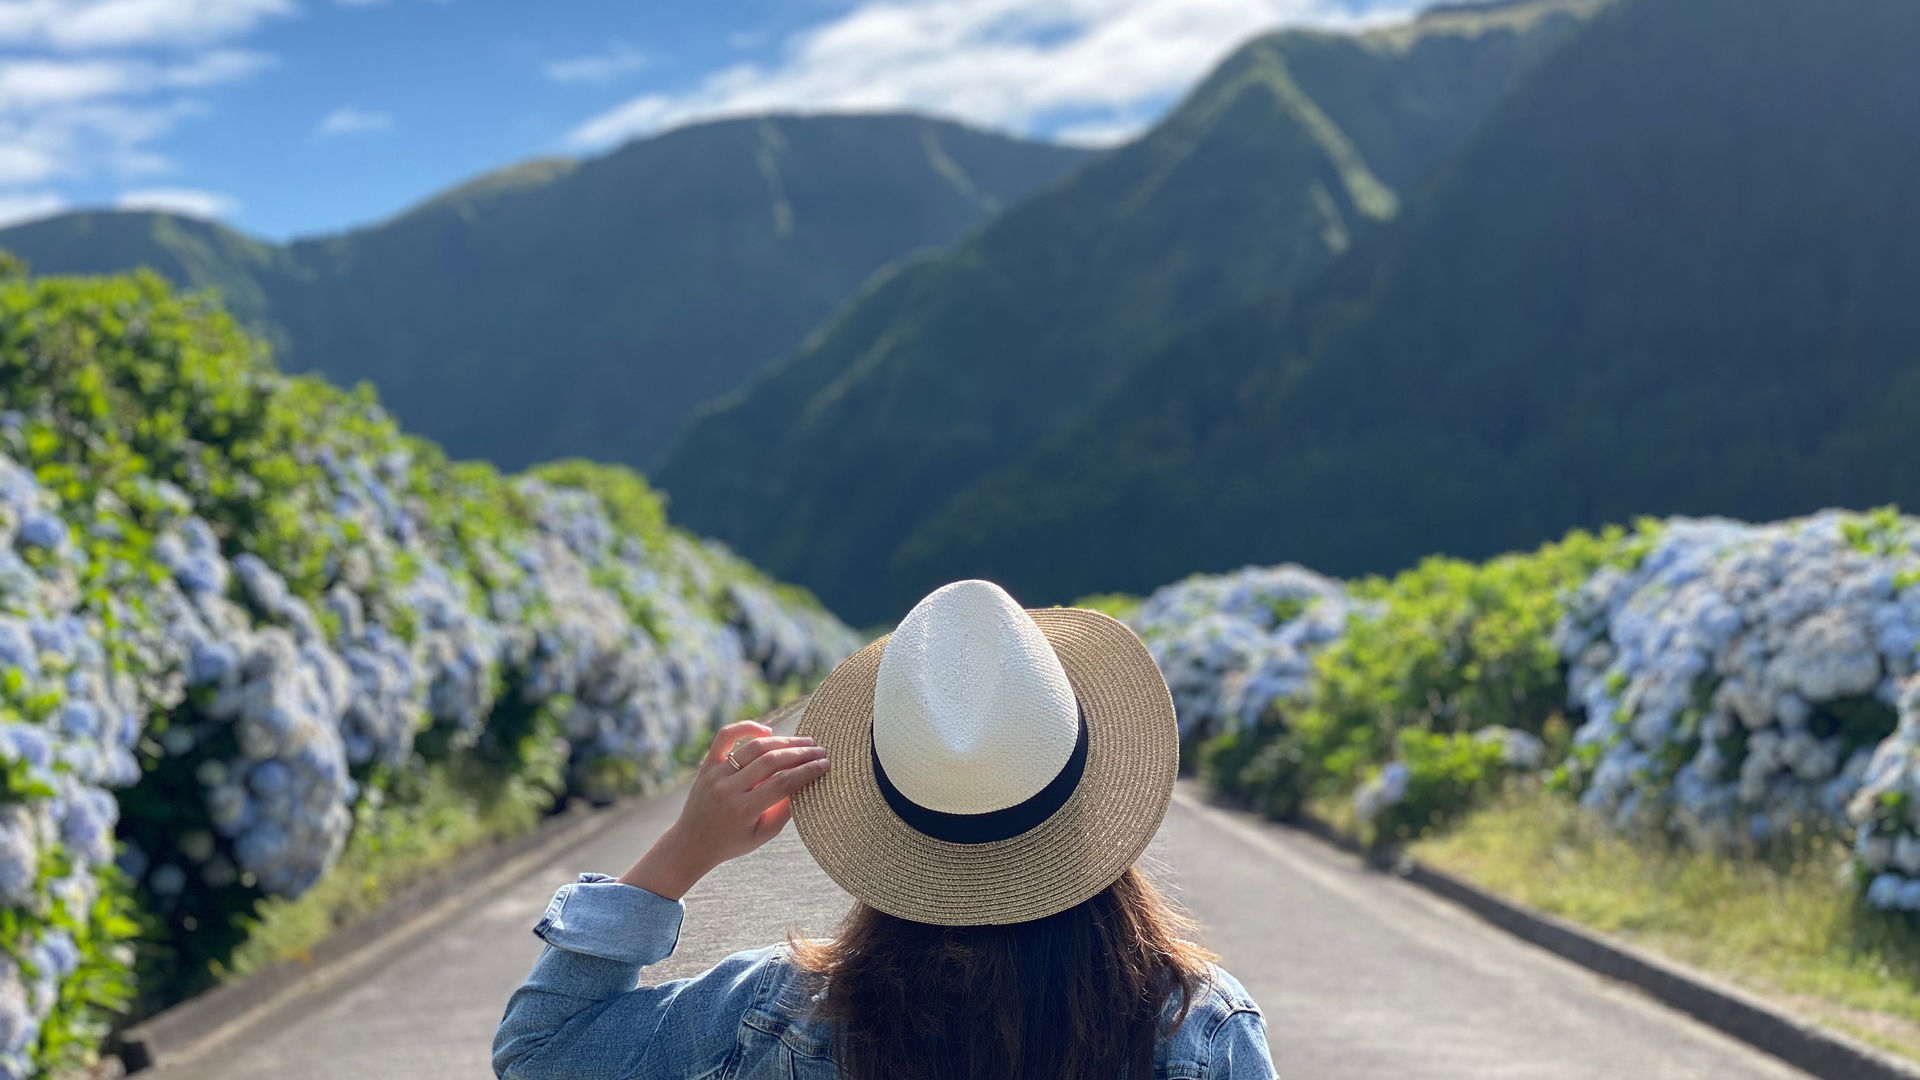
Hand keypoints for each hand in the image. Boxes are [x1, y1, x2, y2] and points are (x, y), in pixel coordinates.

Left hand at [616, 719, 829, 899]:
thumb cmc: (732, 842)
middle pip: (771, 762)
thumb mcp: (762, 835)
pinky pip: (725, 736)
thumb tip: (806, 782)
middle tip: (821, 750)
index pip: (782, 783)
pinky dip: (747, 727)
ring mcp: (716, 774)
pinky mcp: (707, 764)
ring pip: (754, 747)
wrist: (691, 843)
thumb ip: (784, 811)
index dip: (807, 772)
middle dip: (800, 753)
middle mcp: (728, 789)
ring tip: (804, 741)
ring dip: (783, 741)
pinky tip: (768, 730)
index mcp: (743, 810)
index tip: (825, 765)